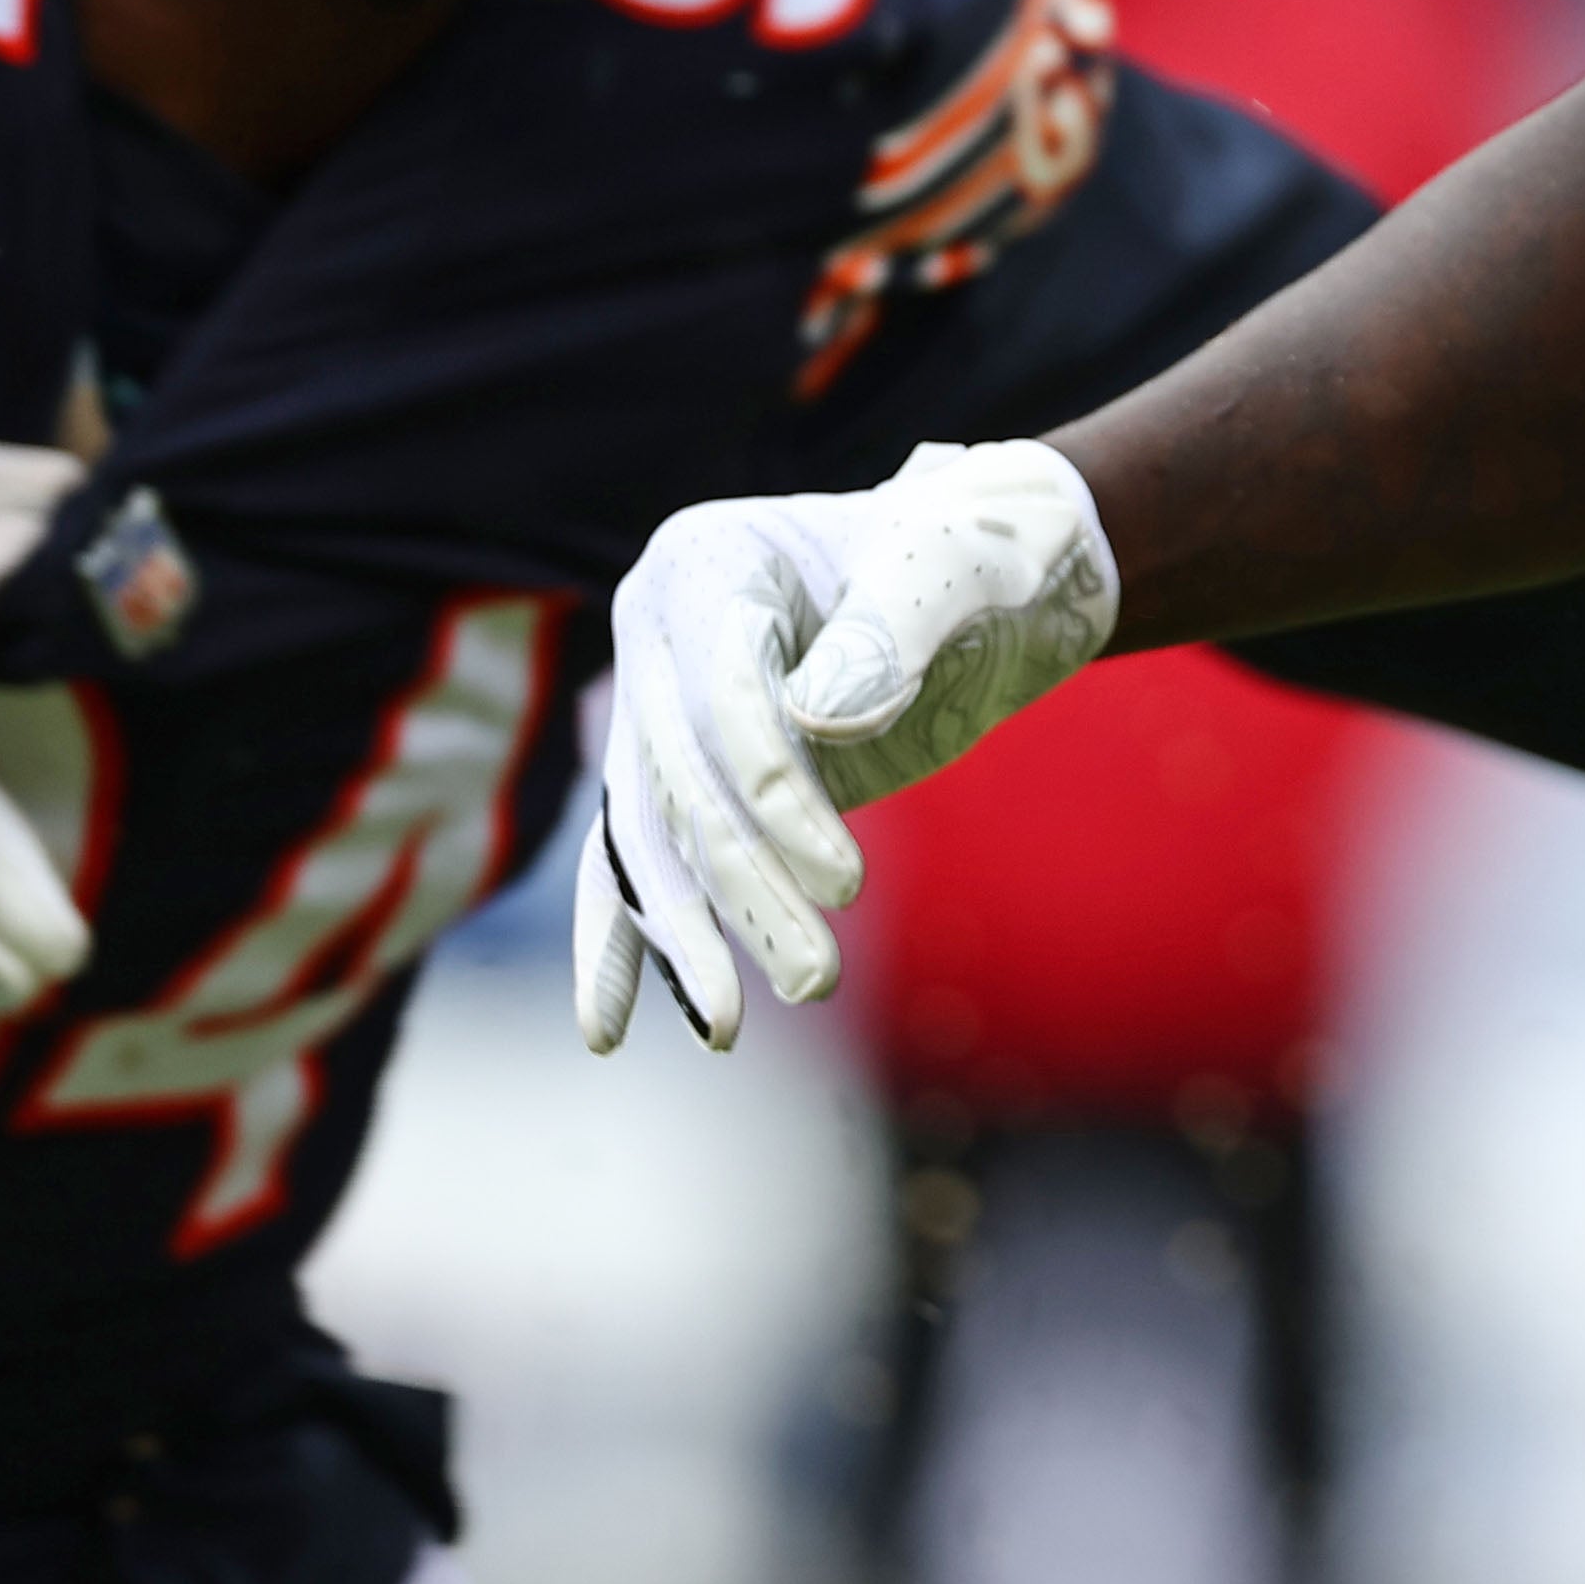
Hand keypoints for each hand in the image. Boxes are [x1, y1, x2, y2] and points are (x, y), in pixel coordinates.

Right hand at [578, 439, 1117, 1052]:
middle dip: (742, 888)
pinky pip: (640, 860)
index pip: (722, 695)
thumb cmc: (970, 555)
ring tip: (727, 1028)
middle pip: (678, 778)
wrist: (977, 578)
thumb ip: (892, 630)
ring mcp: (661, 704)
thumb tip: (821, 717)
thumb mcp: (955, 569)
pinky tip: (607, 1026)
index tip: (849, 884)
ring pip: (649, 836)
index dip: (778, 795)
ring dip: (687, 936)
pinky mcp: (684, 774)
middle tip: (815, 981)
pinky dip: (631, 938)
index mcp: (706, 561)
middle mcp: (657, 631)